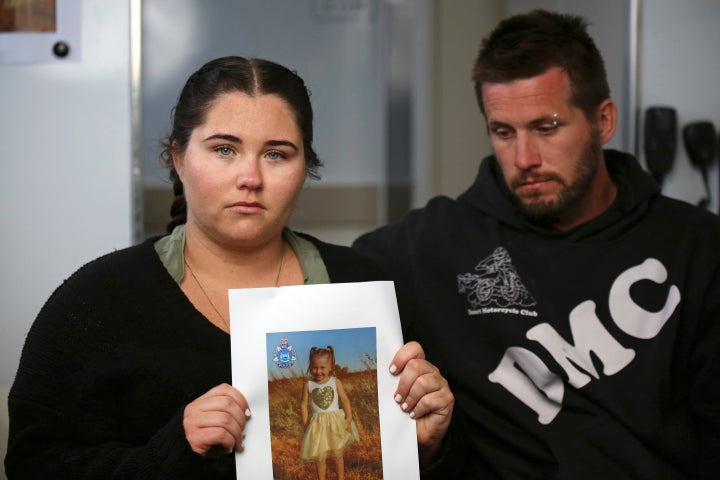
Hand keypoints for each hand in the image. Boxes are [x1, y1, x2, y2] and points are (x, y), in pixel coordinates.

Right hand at [183, 383, 250, 456]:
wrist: (185, 453)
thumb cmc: (206, 438)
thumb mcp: (216, 420)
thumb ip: (228, 411)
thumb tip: (246, 413)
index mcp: (201, 401)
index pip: (224, 390)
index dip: (240, 400)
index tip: (247, 412)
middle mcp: (195, 408)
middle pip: (227, 404)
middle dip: (240, 419)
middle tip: (243, 430)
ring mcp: (192, 422)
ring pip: (225, 419)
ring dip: (237, 432)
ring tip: (237, 440)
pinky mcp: (194, 437)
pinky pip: (221, 434)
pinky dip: (230, 441)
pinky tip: (230, 446)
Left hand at [390, 341, 453, 466]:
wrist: (419, 435)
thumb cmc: (406, 412)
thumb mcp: (397, 394)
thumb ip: (392, 381)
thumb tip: (377, 373)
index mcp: (420, 366)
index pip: (414, 349)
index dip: (401, 357)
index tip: (391, 371)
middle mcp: (432, 372)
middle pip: (416, 366)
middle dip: (402, 384)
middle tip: (397, 398)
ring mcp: (442, 385)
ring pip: (422, 383)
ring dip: (410, 398)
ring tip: (405, 408)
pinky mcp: (447, 399)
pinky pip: (429, 399)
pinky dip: (418, 409)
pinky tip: (415, 414)